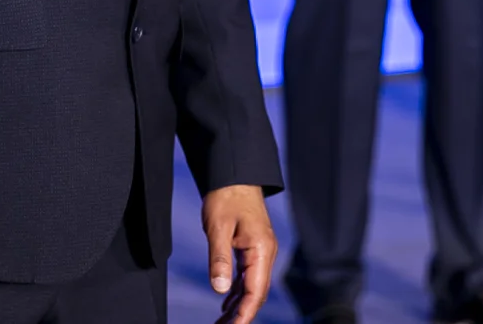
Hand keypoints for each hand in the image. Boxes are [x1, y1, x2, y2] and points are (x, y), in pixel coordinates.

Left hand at [200, 184, 274, 323]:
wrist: (234, 173)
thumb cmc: (226, 197)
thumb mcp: (217, 228)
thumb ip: (219, 259)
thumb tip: (220, 290)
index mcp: (261, 249)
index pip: (255, 290)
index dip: (245, 313)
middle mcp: (265, 253)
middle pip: (256, 293)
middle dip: (241, 315)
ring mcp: (260, 251)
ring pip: (251, 287)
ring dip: (238, 306)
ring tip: (221, 323)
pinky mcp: (253, 248)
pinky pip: (247, 276)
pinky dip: (237, 291)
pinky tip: (226, 303)